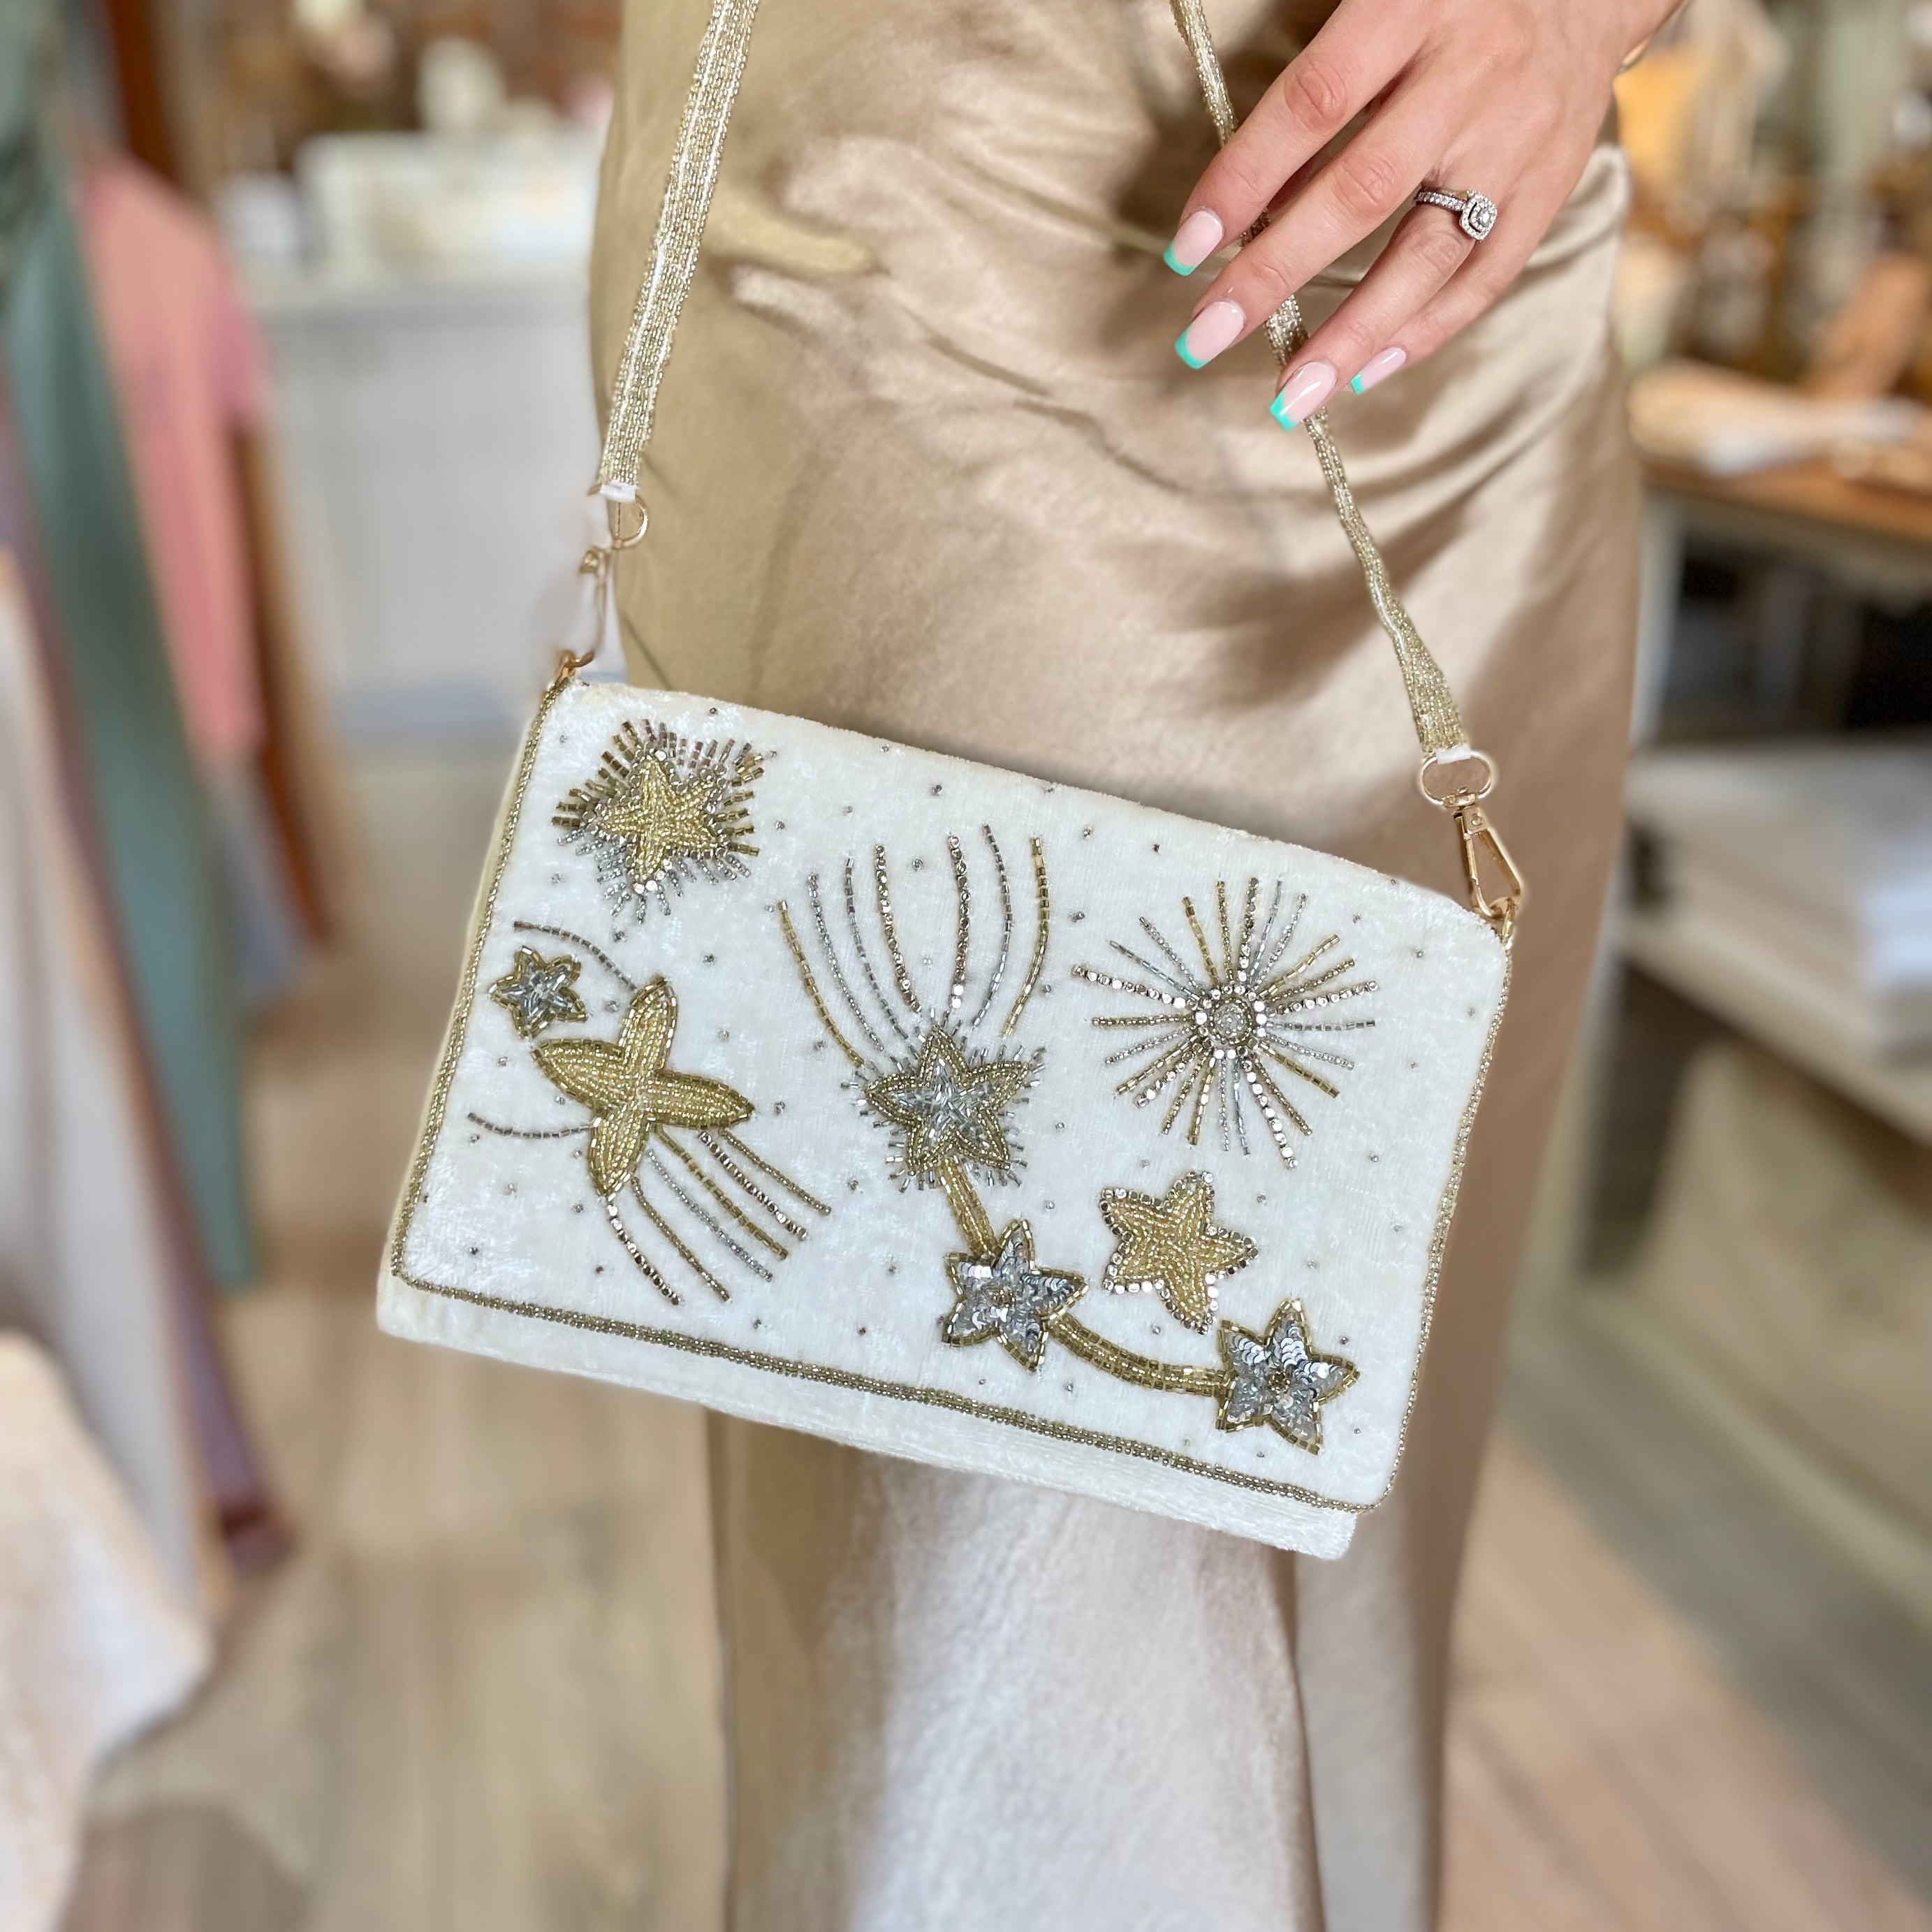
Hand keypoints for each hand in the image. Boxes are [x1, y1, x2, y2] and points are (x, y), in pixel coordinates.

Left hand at [1165, 0, 1674, 423]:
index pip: (1313, 104)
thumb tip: (1251, 193)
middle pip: (1362, 193)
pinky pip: (1485, 276)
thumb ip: (1320, 81)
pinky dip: (1424, 332)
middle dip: (1275, 273)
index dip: (1244, 178)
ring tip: (1289, 394)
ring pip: (1427, 254)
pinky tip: (1364, 373)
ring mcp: (1515, 141)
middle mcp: (1469, 79)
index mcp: (1413, 8)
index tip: (1187, 246)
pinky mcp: (1551, 185)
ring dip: (1351, 334)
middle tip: (1206, 337)